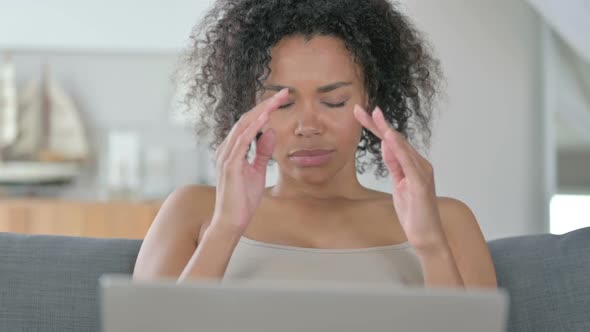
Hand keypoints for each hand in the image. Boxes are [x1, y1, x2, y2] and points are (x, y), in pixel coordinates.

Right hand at [211, 88, 288, 233]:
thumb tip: (271, 131)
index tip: (280, 100)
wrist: (232, 221)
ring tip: (276, 101)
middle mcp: (226, 149)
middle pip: (246, 120)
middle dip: (265, 105)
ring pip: (244, 126)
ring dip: (261, 112)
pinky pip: (242, 141)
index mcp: (231, 150)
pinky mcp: (230, 165)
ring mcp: (226, 157)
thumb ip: (262, 151)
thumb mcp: (257, 171)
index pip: (248, 124)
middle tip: (283, 94)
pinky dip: (253, 128)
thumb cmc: (242, 199)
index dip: (264, 110)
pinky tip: (265, 118)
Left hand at [353, 105, 446, 251]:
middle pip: (395, 138)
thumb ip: (394, 165)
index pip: (392, 141)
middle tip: (359, 109)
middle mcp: (420, 164)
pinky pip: (408, 162)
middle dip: (376, 123)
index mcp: (414, 164)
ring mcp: (422, 172)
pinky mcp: (421, 183)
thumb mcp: (399, 185)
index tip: (361, 114)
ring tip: (373, 116)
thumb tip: (386, 146)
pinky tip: (389, 138)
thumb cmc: (414, 212)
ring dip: (386, 130)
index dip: (377, 127)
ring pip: (401, 146)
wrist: (426, 236)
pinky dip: (398, 149)